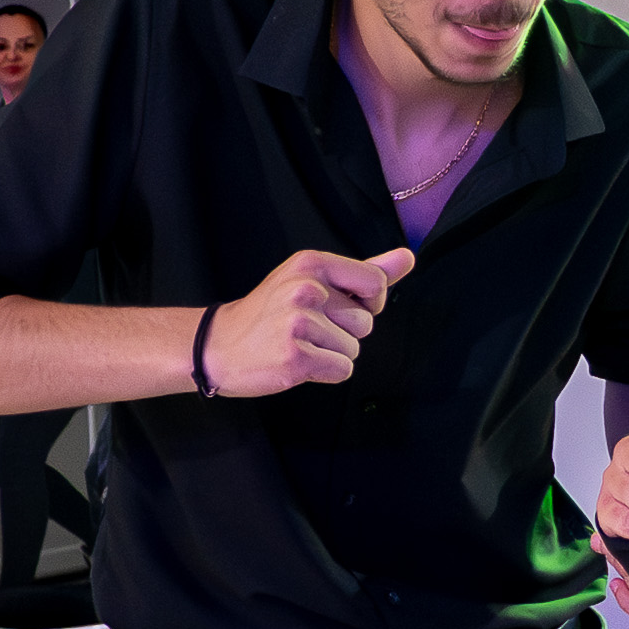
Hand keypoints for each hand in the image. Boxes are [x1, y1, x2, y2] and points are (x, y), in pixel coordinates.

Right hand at [204, 246, 414, 396]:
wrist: (220, 345)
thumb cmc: (271, 313)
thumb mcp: (313, 279)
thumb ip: (364, 271)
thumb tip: (408, 256)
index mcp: (311, 263)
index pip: (375, 282)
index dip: (367, 304)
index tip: (340, 308)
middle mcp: (305, 288)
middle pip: (365, 323)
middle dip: (343, 333)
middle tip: (306, 329)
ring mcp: (299, 323)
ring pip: (353, 349)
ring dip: (331, 354)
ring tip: (299, 344)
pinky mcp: (296, 357)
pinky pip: (341, 370)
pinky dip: (324, 372)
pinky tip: (296, 361)